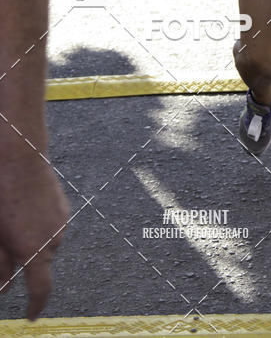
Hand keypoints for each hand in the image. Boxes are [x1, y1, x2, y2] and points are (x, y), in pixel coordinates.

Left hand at [0, 158, 68, 319]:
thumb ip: (1, 265)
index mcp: (36, 251)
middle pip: (39, 264)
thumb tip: (5, 286)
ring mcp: (62, 220)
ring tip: (12, 225)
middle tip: (5, 251)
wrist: (20, 156)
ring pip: (45, 244)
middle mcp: (54, 239)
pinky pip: (51, 226)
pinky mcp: (63, 206)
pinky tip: (23, 212)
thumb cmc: (2, 195)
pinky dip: (38, 227)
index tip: (30, 316)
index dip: (36, 306)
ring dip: (31, 243)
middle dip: (25, 265)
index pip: (42, 290)